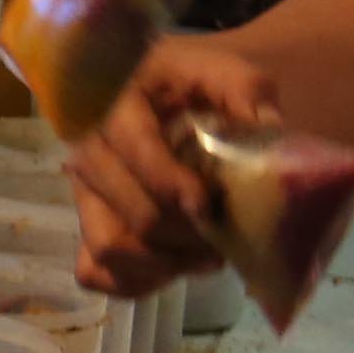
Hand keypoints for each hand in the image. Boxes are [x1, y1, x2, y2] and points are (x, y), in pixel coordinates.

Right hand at [65, 33, 279, 295]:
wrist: (152, 91)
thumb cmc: (188, 83)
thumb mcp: (222, 71)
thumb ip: (246, 92)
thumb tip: (269, 130)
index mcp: (115, 106)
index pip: (134, 152)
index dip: (170, 185)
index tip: (208, 206)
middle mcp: (88, 152)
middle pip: (130, 214)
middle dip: (185, 236)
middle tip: (226, 239)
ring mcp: (84, 193)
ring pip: (109, 248)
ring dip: (166, 263)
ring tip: (208, 257)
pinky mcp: (89, 224)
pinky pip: (95, 272)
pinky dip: (136, 281)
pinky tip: (175, 267)